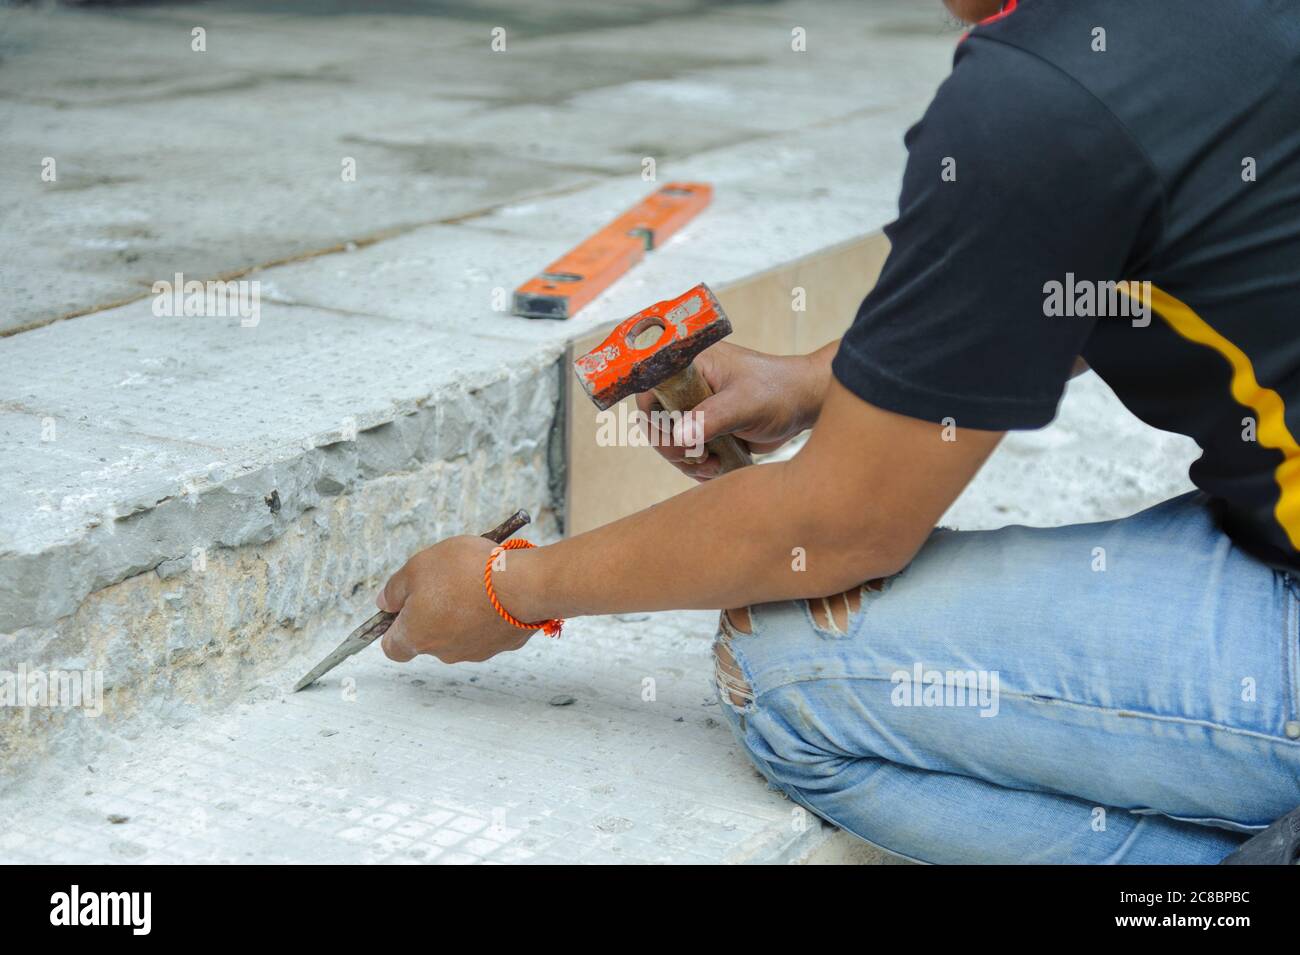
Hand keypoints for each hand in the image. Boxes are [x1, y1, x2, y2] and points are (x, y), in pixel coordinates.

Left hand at [376, 535, 534, 663]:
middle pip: (428, 637)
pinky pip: (487, 631)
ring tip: (474, 583)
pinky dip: (487, 616)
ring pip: (458, 634)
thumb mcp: (418, 566)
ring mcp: (475, 651)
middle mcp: (443, 651)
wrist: (522, 584)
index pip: (393, 648)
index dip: (393, 628)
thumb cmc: (466, 573)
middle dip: (432, 614)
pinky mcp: (502, 645)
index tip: (401, 607)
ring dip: (461, 614)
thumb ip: (395, 588)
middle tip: (443, 584)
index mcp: (417, 636)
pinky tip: (496, 593)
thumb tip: (384, 602)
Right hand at [634, 341, 827, 480]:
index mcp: (690, 366)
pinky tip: (718, 469)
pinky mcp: (708, 427)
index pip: (650, 391)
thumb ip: (712, 417)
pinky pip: (690, 450)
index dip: (654, 420)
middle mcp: (688, 385)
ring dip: (688, 461)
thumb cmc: (780, 391)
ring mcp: (697, 407)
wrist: (806, 403)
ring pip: (673, 441)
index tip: (676, 440)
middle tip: (698, 459)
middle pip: (657, 422)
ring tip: (715, 466)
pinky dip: (699, 465)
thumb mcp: (745, 402)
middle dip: (674, 448)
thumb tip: (680, 438)